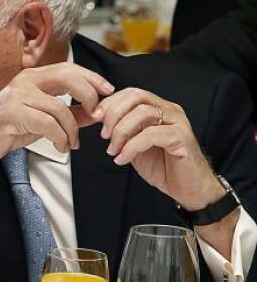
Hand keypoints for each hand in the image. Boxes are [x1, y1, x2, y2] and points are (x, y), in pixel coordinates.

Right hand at [0, 62, 113, 167]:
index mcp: (33, 77)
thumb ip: (70, 114)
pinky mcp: (12, 113)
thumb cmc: (10, 128)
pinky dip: (60, 138)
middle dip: (89, 95)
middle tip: (98, 114)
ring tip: (72, 143)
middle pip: (68, 77)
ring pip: (60, 108)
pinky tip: (61, 146)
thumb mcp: (44, 119)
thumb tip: (96, 113)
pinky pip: (47, 124)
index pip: (70, 69)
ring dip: (72, 130)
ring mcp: (17, 95)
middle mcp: (25, 81)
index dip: (92, 78)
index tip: (109, 91)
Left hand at [97, 88, 221, 209]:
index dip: (110, 103)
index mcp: (158, 109)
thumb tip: (94, 119)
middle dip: (113, 113)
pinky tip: (123, 159)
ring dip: (121, 131)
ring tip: (113, 150)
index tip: (93, 118)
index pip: (131, 93)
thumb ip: (119, 131)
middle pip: (136, 97)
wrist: (187, 188)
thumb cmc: (163, 166)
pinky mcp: (182, 138)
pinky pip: (151, 135)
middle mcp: (170, 111)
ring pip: (143, 113)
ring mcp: (178, 123)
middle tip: (103, 134)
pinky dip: (131, 147)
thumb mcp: (132, 145)